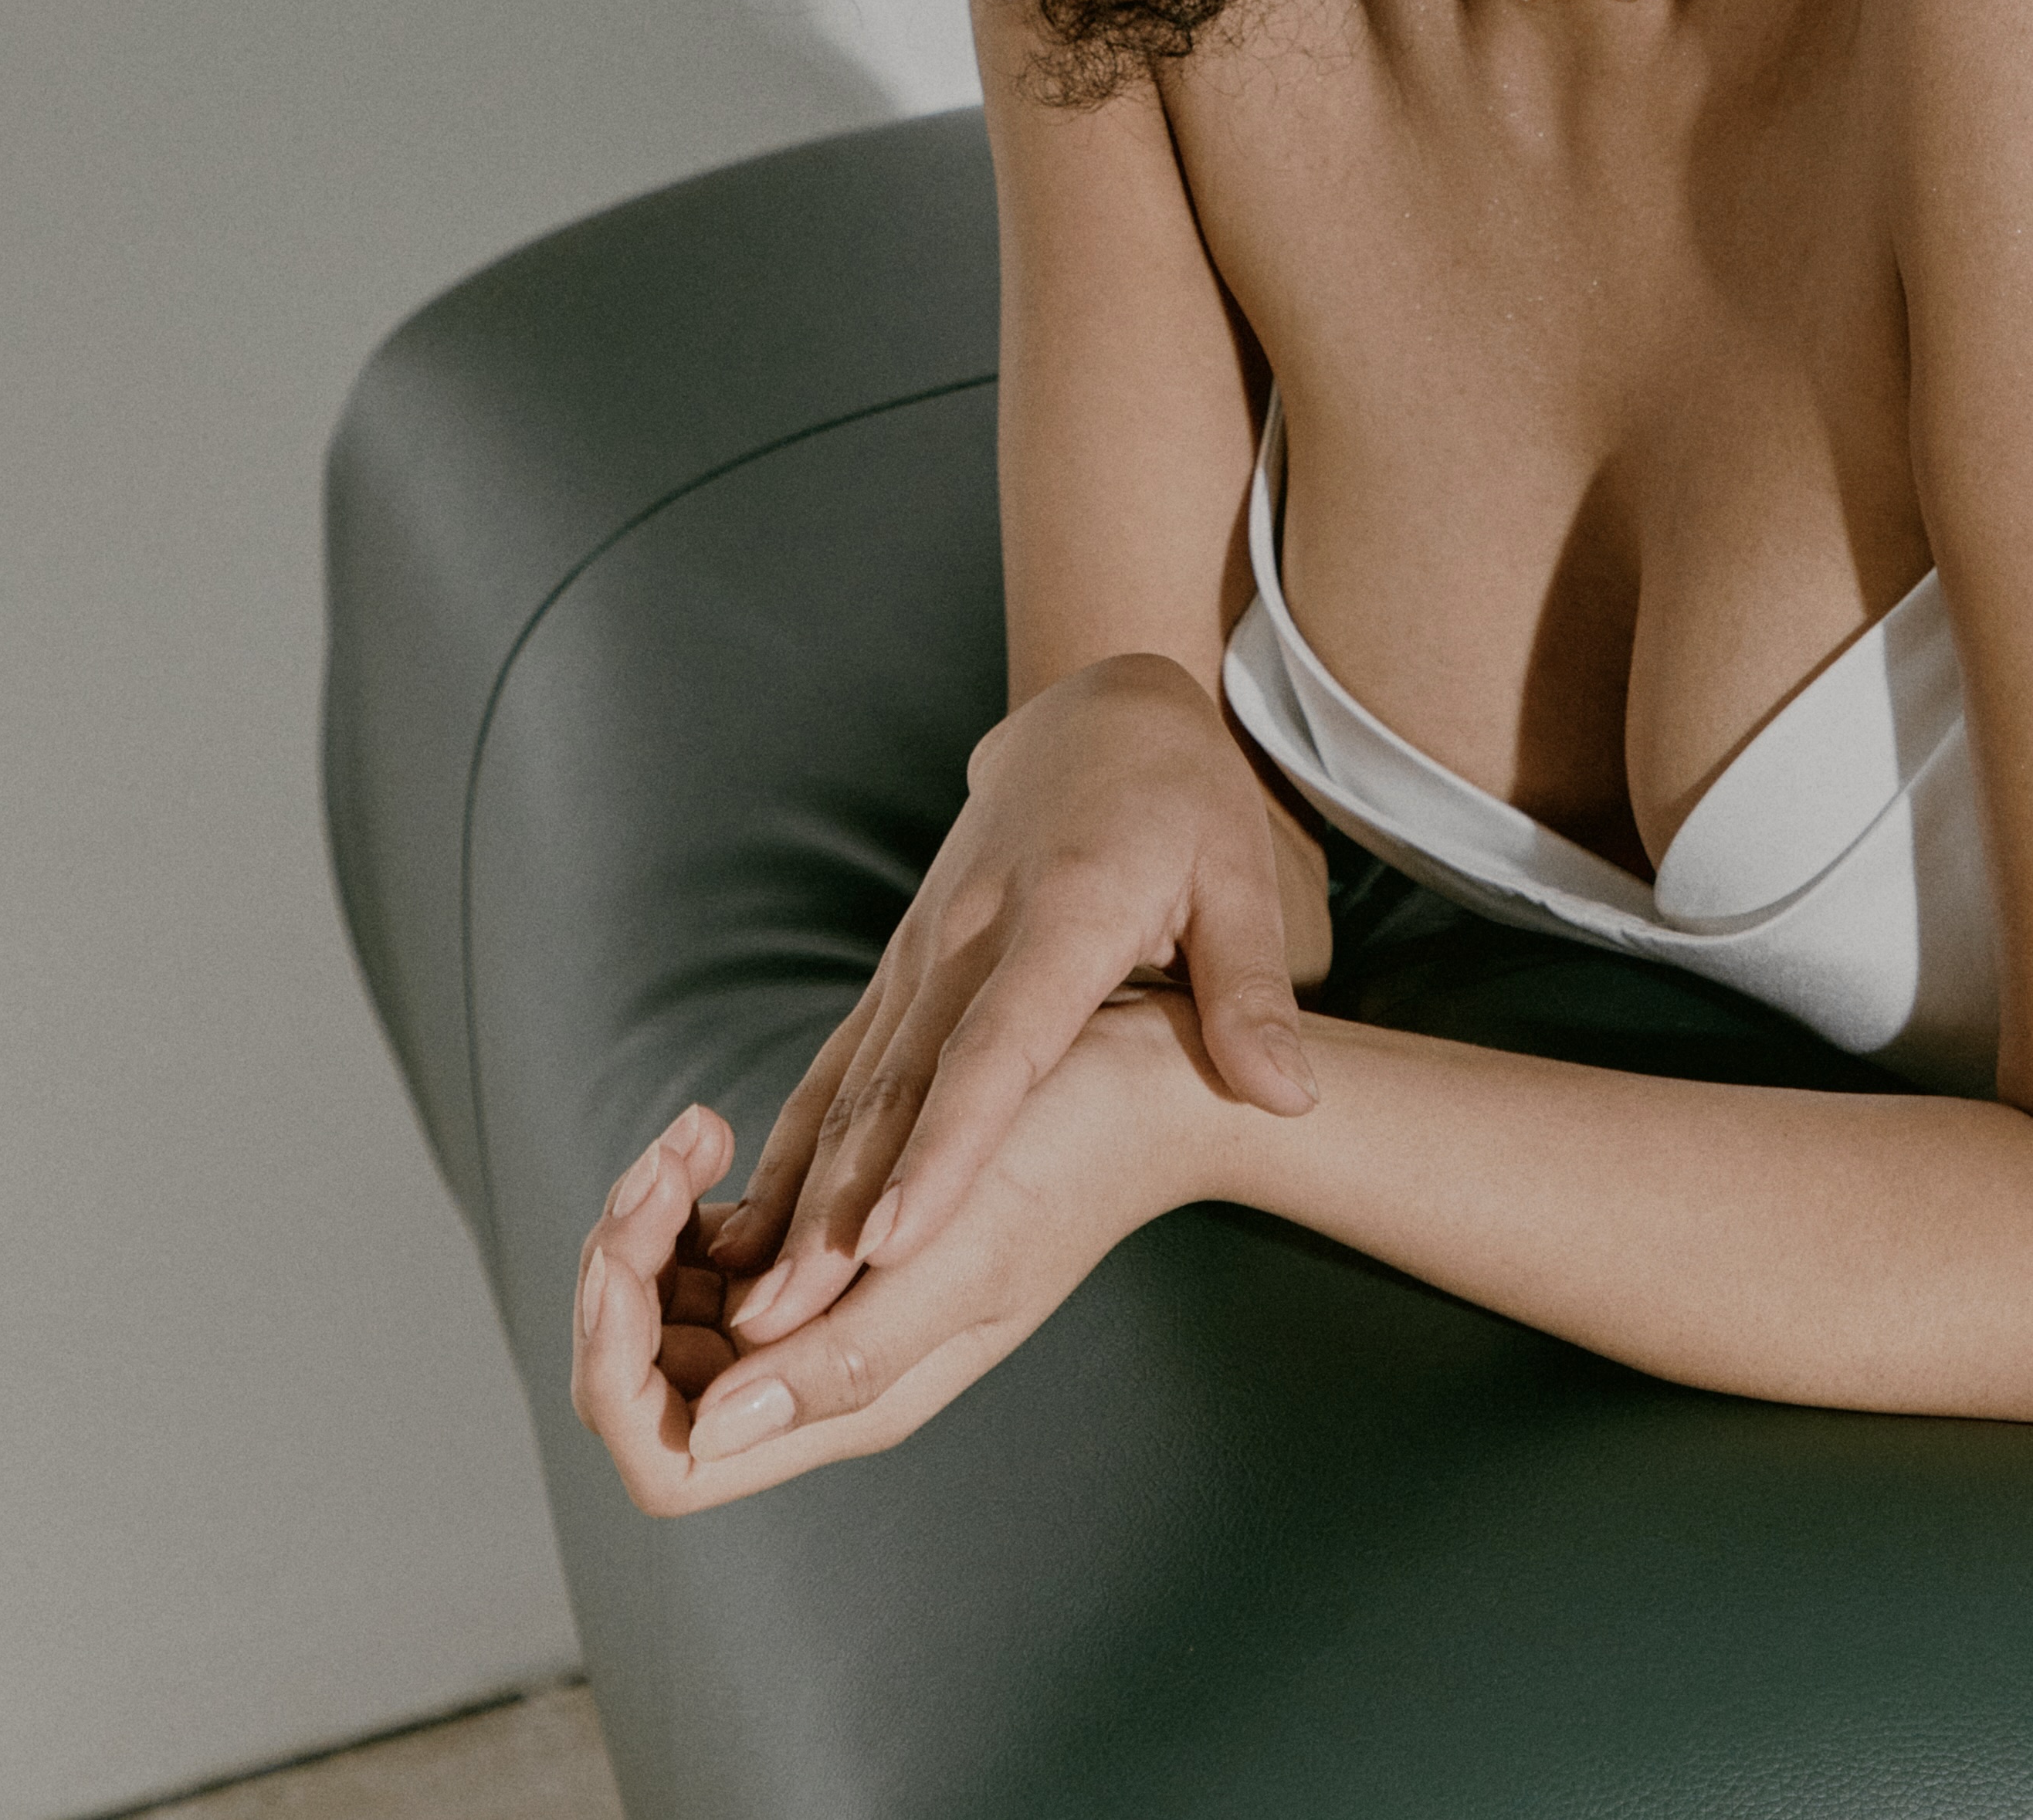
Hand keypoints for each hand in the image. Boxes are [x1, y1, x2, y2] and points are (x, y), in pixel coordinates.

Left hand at [570, 1003, 1214, 1511]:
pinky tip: (718, 1132)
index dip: (618, 1369)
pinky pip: (704, 1254)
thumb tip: (707, 1431)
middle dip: (622, 1271)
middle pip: (647, 1378)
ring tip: (697, 1131)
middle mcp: (818, 1371)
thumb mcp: (968, 1257)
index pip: (668, 1454)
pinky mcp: (825, 1244)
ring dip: (649, 1224)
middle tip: (673, 1156)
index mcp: (849, 1398)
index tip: (633, 1255)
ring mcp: (817, 1310)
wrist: (1142, 1089)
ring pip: (666, 1312)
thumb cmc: (1069, 1159)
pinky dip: (684, 1199)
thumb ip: (845, 1361)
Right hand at [712, 653, 1317, 1348]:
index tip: (896, 1239)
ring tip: (751, 1301)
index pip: (999, 1048)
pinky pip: (838, 1065)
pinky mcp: (900, 965)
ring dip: (799, 1192)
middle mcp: (973, 935)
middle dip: (842, 1206)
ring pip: (852, 1084)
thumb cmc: (1181, 804)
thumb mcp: (1240, 877)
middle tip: (788, 1318)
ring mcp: (923, 949)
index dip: (947, 1147)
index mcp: (1066, 915)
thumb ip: (1249, 991)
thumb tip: (1286, 1097)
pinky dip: (790, 1147)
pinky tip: (746, 1231)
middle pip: (900, 1084)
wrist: (1097, 715)